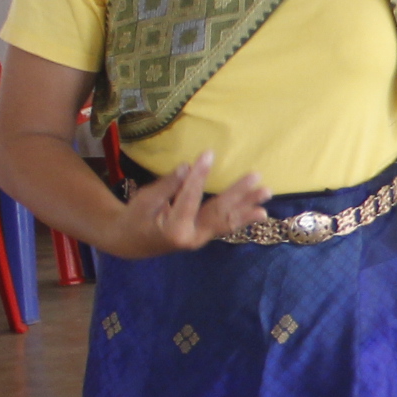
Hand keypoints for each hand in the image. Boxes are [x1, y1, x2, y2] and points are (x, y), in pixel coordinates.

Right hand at [105, 152, 268, 260]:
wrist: (130, 242)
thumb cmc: (135, 218)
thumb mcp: (145, 201)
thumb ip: (167, 186)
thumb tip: (187, 167)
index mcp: (174, 229)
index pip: (190, 198)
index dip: (199, 175)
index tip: (208, 154)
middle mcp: (192, 237)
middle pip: (218, 212)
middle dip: (238, 194)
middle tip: (256, 177)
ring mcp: (201, 239)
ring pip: (227, 220)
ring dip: (248, 206)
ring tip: (266, 194)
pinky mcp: (205, 235)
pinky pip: (226, 225)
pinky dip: (243, 218)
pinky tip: (260, 212)